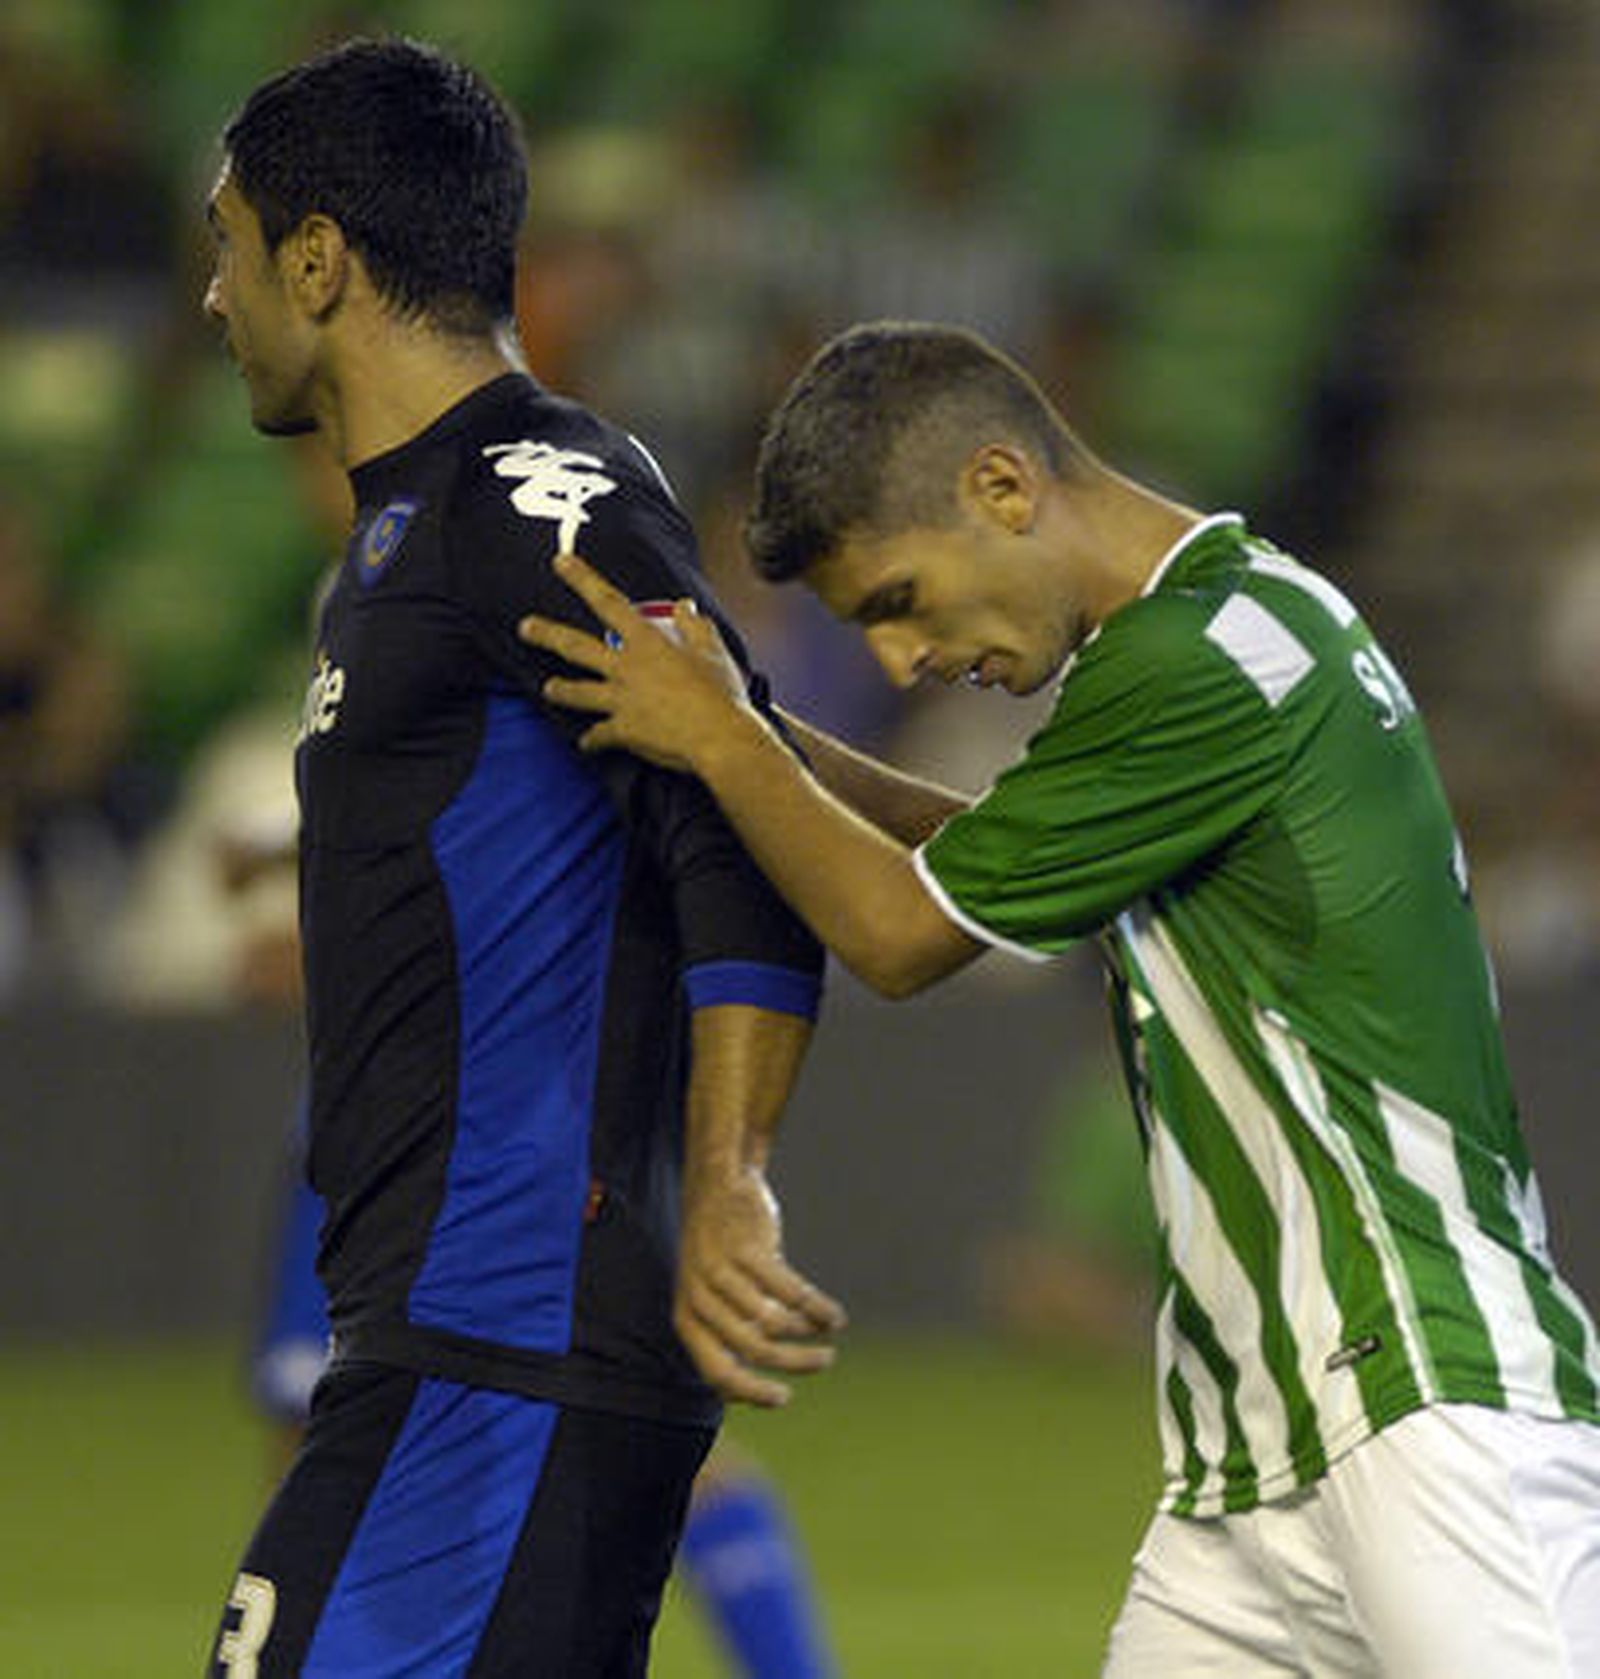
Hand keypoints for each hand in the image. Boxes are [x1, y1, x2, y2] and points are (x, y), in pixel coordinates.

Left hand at [519, 553, 756, 772]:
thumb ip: (695, 626)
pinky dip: (593, 740)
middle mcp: (625, 668)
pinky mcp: (623, 731)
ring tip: (548, 688)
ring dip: (561, 690)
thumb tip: (685, 606)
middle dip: (546, 634)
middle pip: (576, 647)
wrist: (719, 737)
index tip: (561, 562)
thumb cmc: (720, 692)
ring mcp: (620, 700)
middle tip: (525, 627)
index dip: (582, 579)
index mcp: (646, 643)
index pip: (608, 602)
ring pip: (578, 692)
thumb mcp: (712, 651)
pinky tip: (587, 744)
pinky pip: (599, 736)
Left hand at [676, 1162, 846, 1407]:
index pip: (717, 1374)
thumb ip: (726, 1335)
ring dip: (809, 1331)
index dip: (752, 1392)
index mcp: (687, 1318)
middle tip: (823, 1360)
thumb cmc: (718, 1253)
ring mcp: (722, 1272)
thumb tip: (750, 1387)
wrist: (717, 1185)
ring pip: (775, 1323)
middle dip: (795, 1363)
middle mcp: (699, 1298)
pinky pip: (792, 1292)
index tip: (783, 1398)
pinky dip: (818, 1309)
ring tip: (828, 1330)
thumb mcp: (709, 1297)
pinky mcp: (749, 1249)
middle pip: (754, 1350)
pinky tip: (834, 1316)